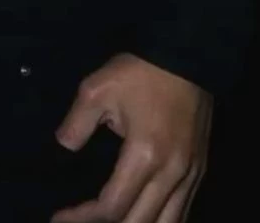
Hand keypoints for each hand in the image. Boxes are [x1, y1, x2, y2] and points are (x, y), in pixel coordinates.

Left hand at [49, 52, 211, 222]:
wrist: (188, 53)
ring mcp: (191, 175)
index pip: (112, 207)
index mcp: (145, 156)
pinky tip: (143, 218)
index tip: (59, 217)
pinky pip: (183, 212)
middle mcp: (171, 174)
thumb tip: (64, 147)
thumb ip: (77, 122)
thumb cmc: (142, 71)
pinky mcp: (200, 170)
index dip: (83, 218)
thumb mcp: (98, 88)